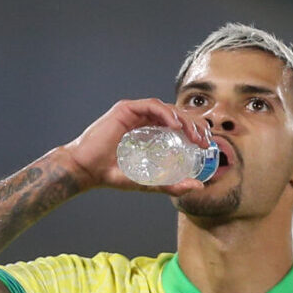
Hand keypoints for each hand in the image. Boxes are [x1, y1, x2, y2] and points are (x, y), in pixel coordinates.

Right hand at [60, 97, 213, 195]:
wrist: (86, 171)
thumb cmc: (112, 175)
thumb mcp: (148, 181)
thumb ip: (171, 184)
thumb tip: (198, 187)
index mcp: (150, 133)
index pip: (178, 126)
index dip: (194, 131)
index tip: (206, 144)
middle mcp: (144, 120)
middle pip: (176, 115)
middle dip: (194, 125)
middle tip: (204, 140)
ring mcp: (135, 113)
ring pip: (167, 108)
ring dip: (184, 120)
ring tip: (193, 135)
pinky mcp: (126, 109)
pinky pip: (152, 106)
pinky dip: (166, 113)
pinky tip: (176, 126)